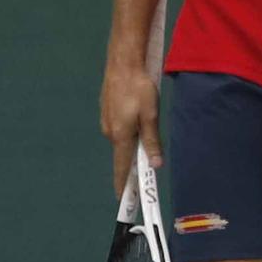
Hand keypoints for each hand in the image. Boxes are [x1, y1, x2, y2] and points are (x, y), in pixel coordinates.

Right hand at [100, 59, 162, 198]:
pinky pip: (119, 127)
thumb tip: (155, 165)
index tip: (123, 199)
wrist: (123, 62)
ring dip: (134, 140)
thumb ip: (152, 141)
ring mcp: (106, 120)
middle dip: (135, 159)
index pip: (121, 167)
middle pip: (124, 153)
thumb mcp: (151, 115)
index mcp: (120, 136)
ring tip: (147, 126)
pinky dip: (129, 128)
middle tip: (148, 162)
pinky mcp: (106, 110)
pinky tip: (137, 115)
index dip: (123, 184)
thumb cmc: (139, 88)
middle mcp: (110, 132)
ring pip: (123, 138)